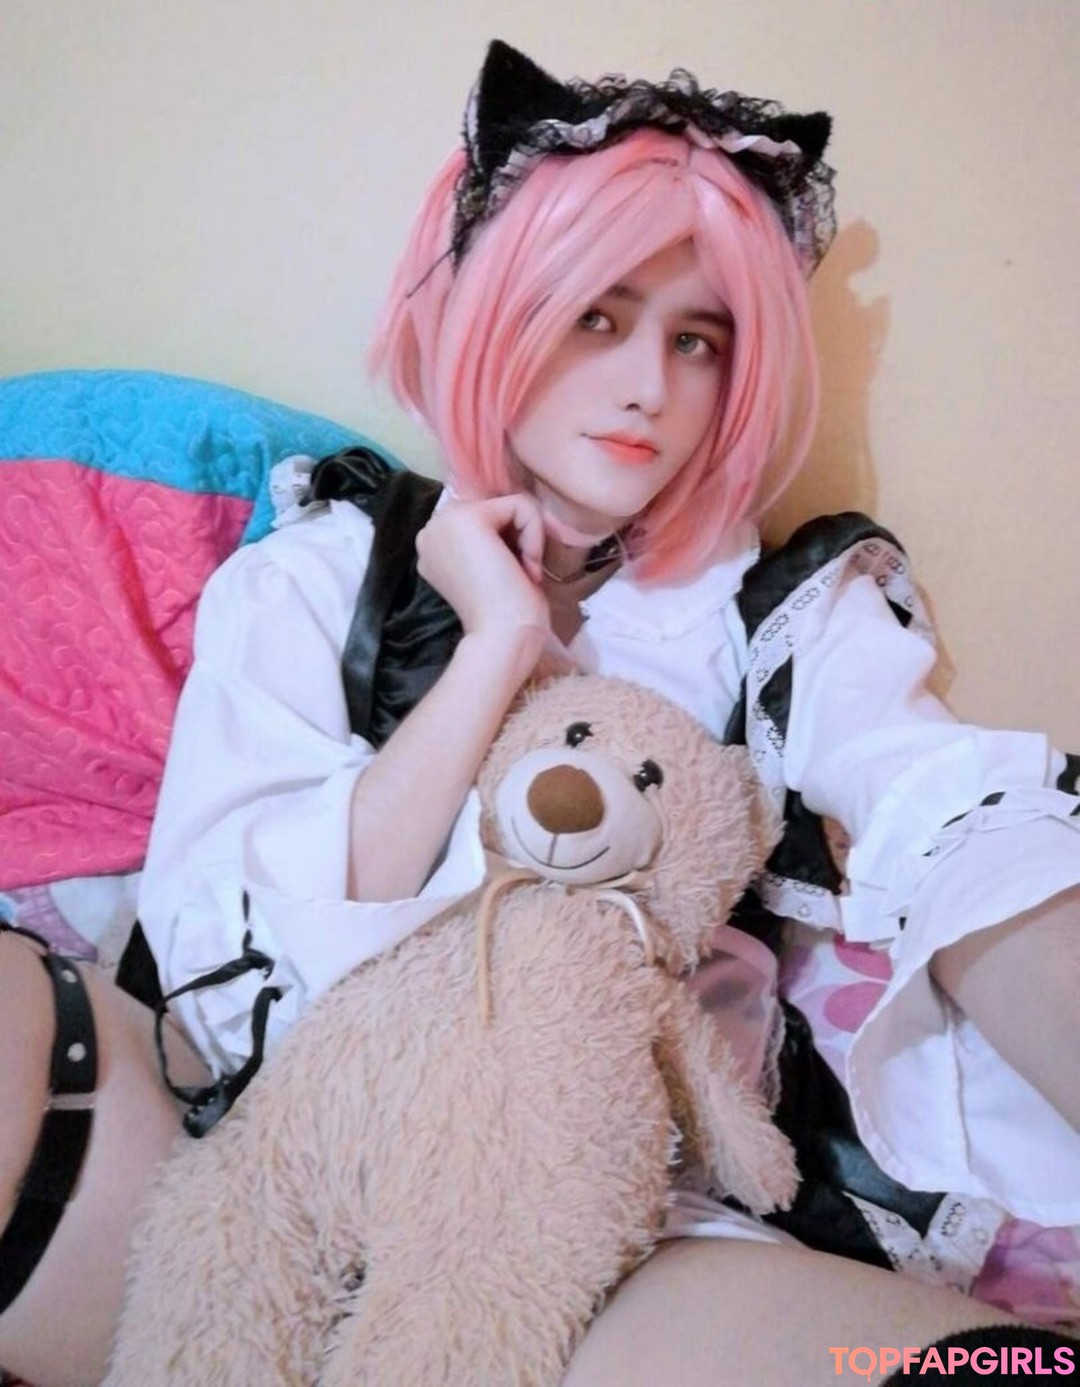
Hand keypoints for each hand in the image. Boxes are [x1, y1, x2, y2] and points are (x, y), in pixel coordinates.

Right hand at [415, 494, 549, 637]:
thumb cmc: (505, 615)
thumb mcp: (491, 566)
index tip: (510, 578)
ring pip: (508, 505)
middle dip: (517, 538)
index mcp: (434, 544)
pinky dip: (534, 534)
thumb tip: (513, 509)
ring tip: (522, 573)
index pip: (485, 519)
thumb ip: (489, 539)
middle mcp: (432, 529)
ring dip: (526, 538)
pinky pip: (520, 505)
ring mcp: (444, 521)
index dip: (508, 542)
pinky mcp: (468, 517)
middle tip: (519, 577)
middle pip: (495, 508)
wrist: (501, 638)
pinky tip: (525, 566)